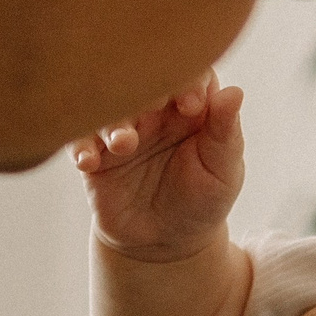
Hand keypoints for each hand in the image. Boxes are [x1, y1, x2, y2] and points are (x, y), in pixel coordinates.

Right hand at [74, 71, 246, 261]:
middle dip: (143, 92)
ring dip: (112, 122)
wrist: (166, 242)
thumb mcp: (222, 171)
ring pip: (107, 108)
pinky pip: (80, 140)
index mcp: (190, 106)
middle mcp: (153, 110)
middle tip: (150, 111)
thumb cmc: (202, 200)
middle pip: (141, 82)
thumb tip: (235, 92)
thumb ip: (225, 133)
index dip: (188, 81)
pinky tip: (89, 162)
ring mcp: (121, 129)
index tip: (190, 107)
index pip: (188, 74)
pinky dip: (81, 146)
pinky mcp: (95, 154)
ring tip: (123, 145)